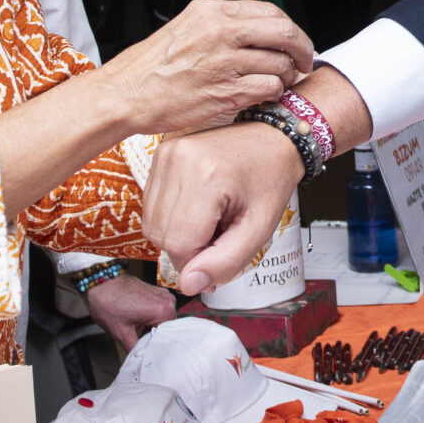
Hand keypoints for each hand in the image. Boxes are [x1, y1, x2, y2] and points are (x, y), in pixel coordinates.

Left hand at [84, 271, 176, 347]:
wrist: (100, 281)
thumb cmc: (108, 302)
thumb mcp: (121, 333)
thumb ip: (135, 350)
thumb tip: (140, 361)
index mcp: (164, 310)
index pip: (167, 338)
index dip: (155, 347)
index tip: (144, 351)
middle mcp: (168, 301)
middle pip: (166, 329)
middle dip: (152, 336)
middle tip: (137, 340)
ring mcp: (163, 294)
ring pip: (162, 321)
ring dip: (150, 327)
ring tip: (134, 328)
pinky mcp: (156, 292)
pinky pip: (158, 311)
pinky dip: (149, 318)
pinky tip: (136, 320)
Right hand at [95, 0, 312, 137]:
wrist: (124, 94)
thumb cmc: (150, 68)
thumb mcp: (186, 28)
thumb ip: (222, 25)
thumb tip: (260, 32)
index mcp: (210, 10)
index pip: (270, 10)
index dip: (290, 28)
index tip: (294, 41)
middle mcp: (219, 31)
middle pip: (284, 32)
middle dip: (302, 48)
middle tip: (305, 61)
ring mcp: (223, 61)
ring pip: (280, 63)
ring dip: (288, 75)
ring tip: (280, 82)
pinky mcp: (224, 91)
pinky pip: (269, 87)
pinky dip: (274, 93)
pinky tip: (266, 95)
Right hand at [144, 123, 304, 296]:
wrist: (271, 138)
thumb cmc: (269, 179)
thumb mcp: (259, 228)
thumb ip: (226, 262)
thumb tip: (189, 284)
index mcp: (206, 176)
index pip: (178, 244)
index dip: (197, 261)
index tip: (221, 250)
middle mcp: (178, 160)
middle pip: (161, 235)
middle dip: (188, 247)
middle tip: (220, 232)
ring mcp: (166, 153)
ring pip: (151, 223)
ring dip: (178, 232)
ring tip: (210, 218)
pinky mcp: (160, 153)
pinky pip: (151, 205)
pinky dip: (172, 216)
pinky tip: (197, 206)